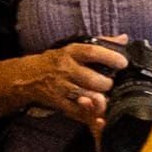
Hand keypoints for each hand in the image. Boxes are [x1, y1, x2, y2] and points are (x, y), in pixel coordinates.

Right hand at [0, 39, 128, 125]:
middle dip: (106, 83)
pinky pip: (78, 111)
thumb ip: (100, 43)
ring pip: (86, 96)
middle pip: (92, 79)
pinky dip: (90, 112)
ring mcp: (61, 87)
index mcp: (70, 52)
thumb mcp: (74, 48)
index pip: (92, 52)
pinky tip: (96, 108)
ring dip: (100, 99)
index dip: (110, 57)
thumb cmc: (57, 61)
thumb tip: (123, 39)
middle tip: (111, 84)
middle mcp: (65, 69)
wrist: (28, 76)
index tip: (123, 63)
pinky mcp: (58, 102)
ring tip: (105, 96)